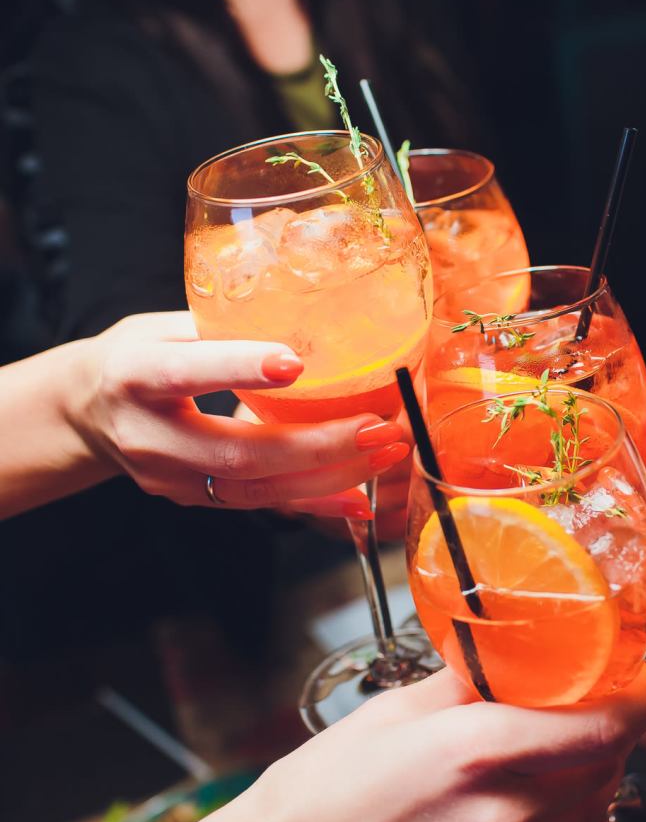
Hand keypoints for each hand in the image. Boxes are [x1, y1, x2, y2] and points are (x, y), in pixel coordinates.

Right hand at [67, 312, 409, 515]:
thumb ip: (224, 325)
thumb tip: (308, 316)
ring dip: (330, 477)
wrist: (84, 413)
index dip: (239, 369)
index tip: (295, 364)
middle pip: (237, 453)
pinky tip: (360, 500)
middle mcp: (150, 436)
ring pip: (256, 490)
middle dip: (318, 446)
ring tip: (386, 455)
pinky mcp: (192, 500)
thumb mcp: (163, 325)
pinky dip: (314, 503)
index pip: (187, 372)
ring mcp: (170, 478)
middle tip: (379, 428)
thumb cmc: (134, 357)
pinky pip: (259, 506)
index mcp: (135, 375)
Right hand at [161, 664, 645, 821]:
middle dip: (614, 729)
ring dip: (592, 776)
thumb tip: (509, 654)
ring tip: (560, 749)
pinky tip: (535, 807)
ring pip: (591, 816)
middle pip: (607, 769)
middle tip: (595, 701)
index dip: (638, 697)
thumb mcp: (394, 712)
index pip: (603, 726)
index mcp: (475, 754)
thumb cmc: (318, 795)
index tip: (640, 677)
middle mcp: (501, 820)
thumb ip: (466, 682)